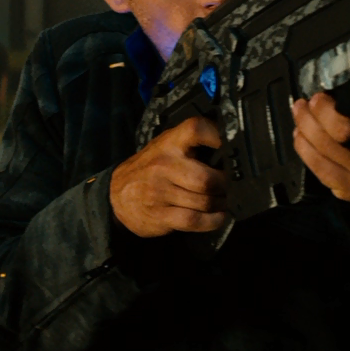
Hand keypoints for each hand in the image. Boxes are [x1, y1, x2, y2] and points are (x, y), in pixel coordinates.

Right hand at [110, 116, 229, 237]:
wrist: (116, 195)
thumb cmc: (148, 169)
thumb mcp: (164, 147)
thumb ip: (189, 144)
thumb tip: (227, 147)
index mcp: (169, 143)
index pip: (195, 129)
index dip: (217, 136)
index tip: (233, 146)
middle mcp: (164, 165)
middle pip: (207, 178)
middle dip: (226, 186)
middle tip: (232, 187)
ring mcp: (160, 192)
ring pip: (204, 201)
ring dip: (221, 204)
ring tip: (225, 201)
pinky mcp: (160, 215)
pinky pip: (194, 220)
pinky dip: (213, 221)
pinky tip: (218, 217)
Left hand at [291, 91, 349, 204]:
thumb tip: (340, 97)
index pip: (346, 130)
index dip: (326, 112)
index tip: (320, 98)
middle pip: (329, 144)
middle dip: (309, 119)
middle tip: (303, 105)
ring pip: (321, 162)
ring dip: (304, 137)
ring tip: (299, 120)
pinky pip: (322, 176)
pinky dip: (308, 156)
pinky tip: (303, 141)